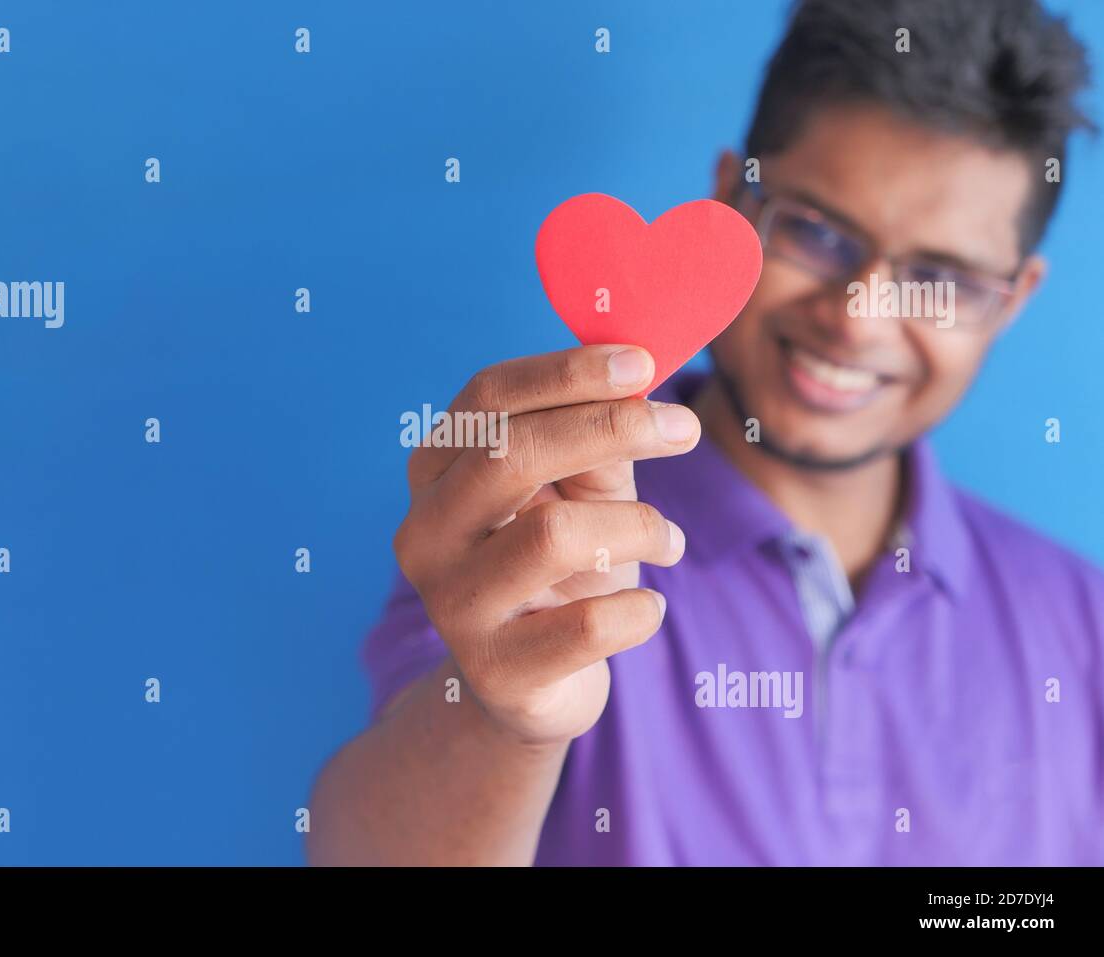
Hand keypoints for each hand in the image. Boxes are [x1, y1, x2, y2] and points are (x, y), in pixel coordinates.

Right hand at [393, 345, 698, 745]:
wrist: (531, 683)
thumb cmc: (560, 565)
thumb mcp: (578, 489)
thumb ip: (596, 440)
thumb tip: (638, 384)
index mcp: (434, 471)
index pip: (490, 398)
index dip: (568, 373)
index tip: (645, 363)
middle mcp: (424, 532)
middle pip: (510, 453)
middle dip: (611, 428)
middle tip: (684, 428)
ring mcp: (450, 604)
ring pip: (554, 536)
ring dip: (638, 526)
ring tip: (668, 541)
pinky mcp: (493, 668)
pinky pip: (589, 625)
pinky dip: (640, 608)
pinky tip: (647, 609)